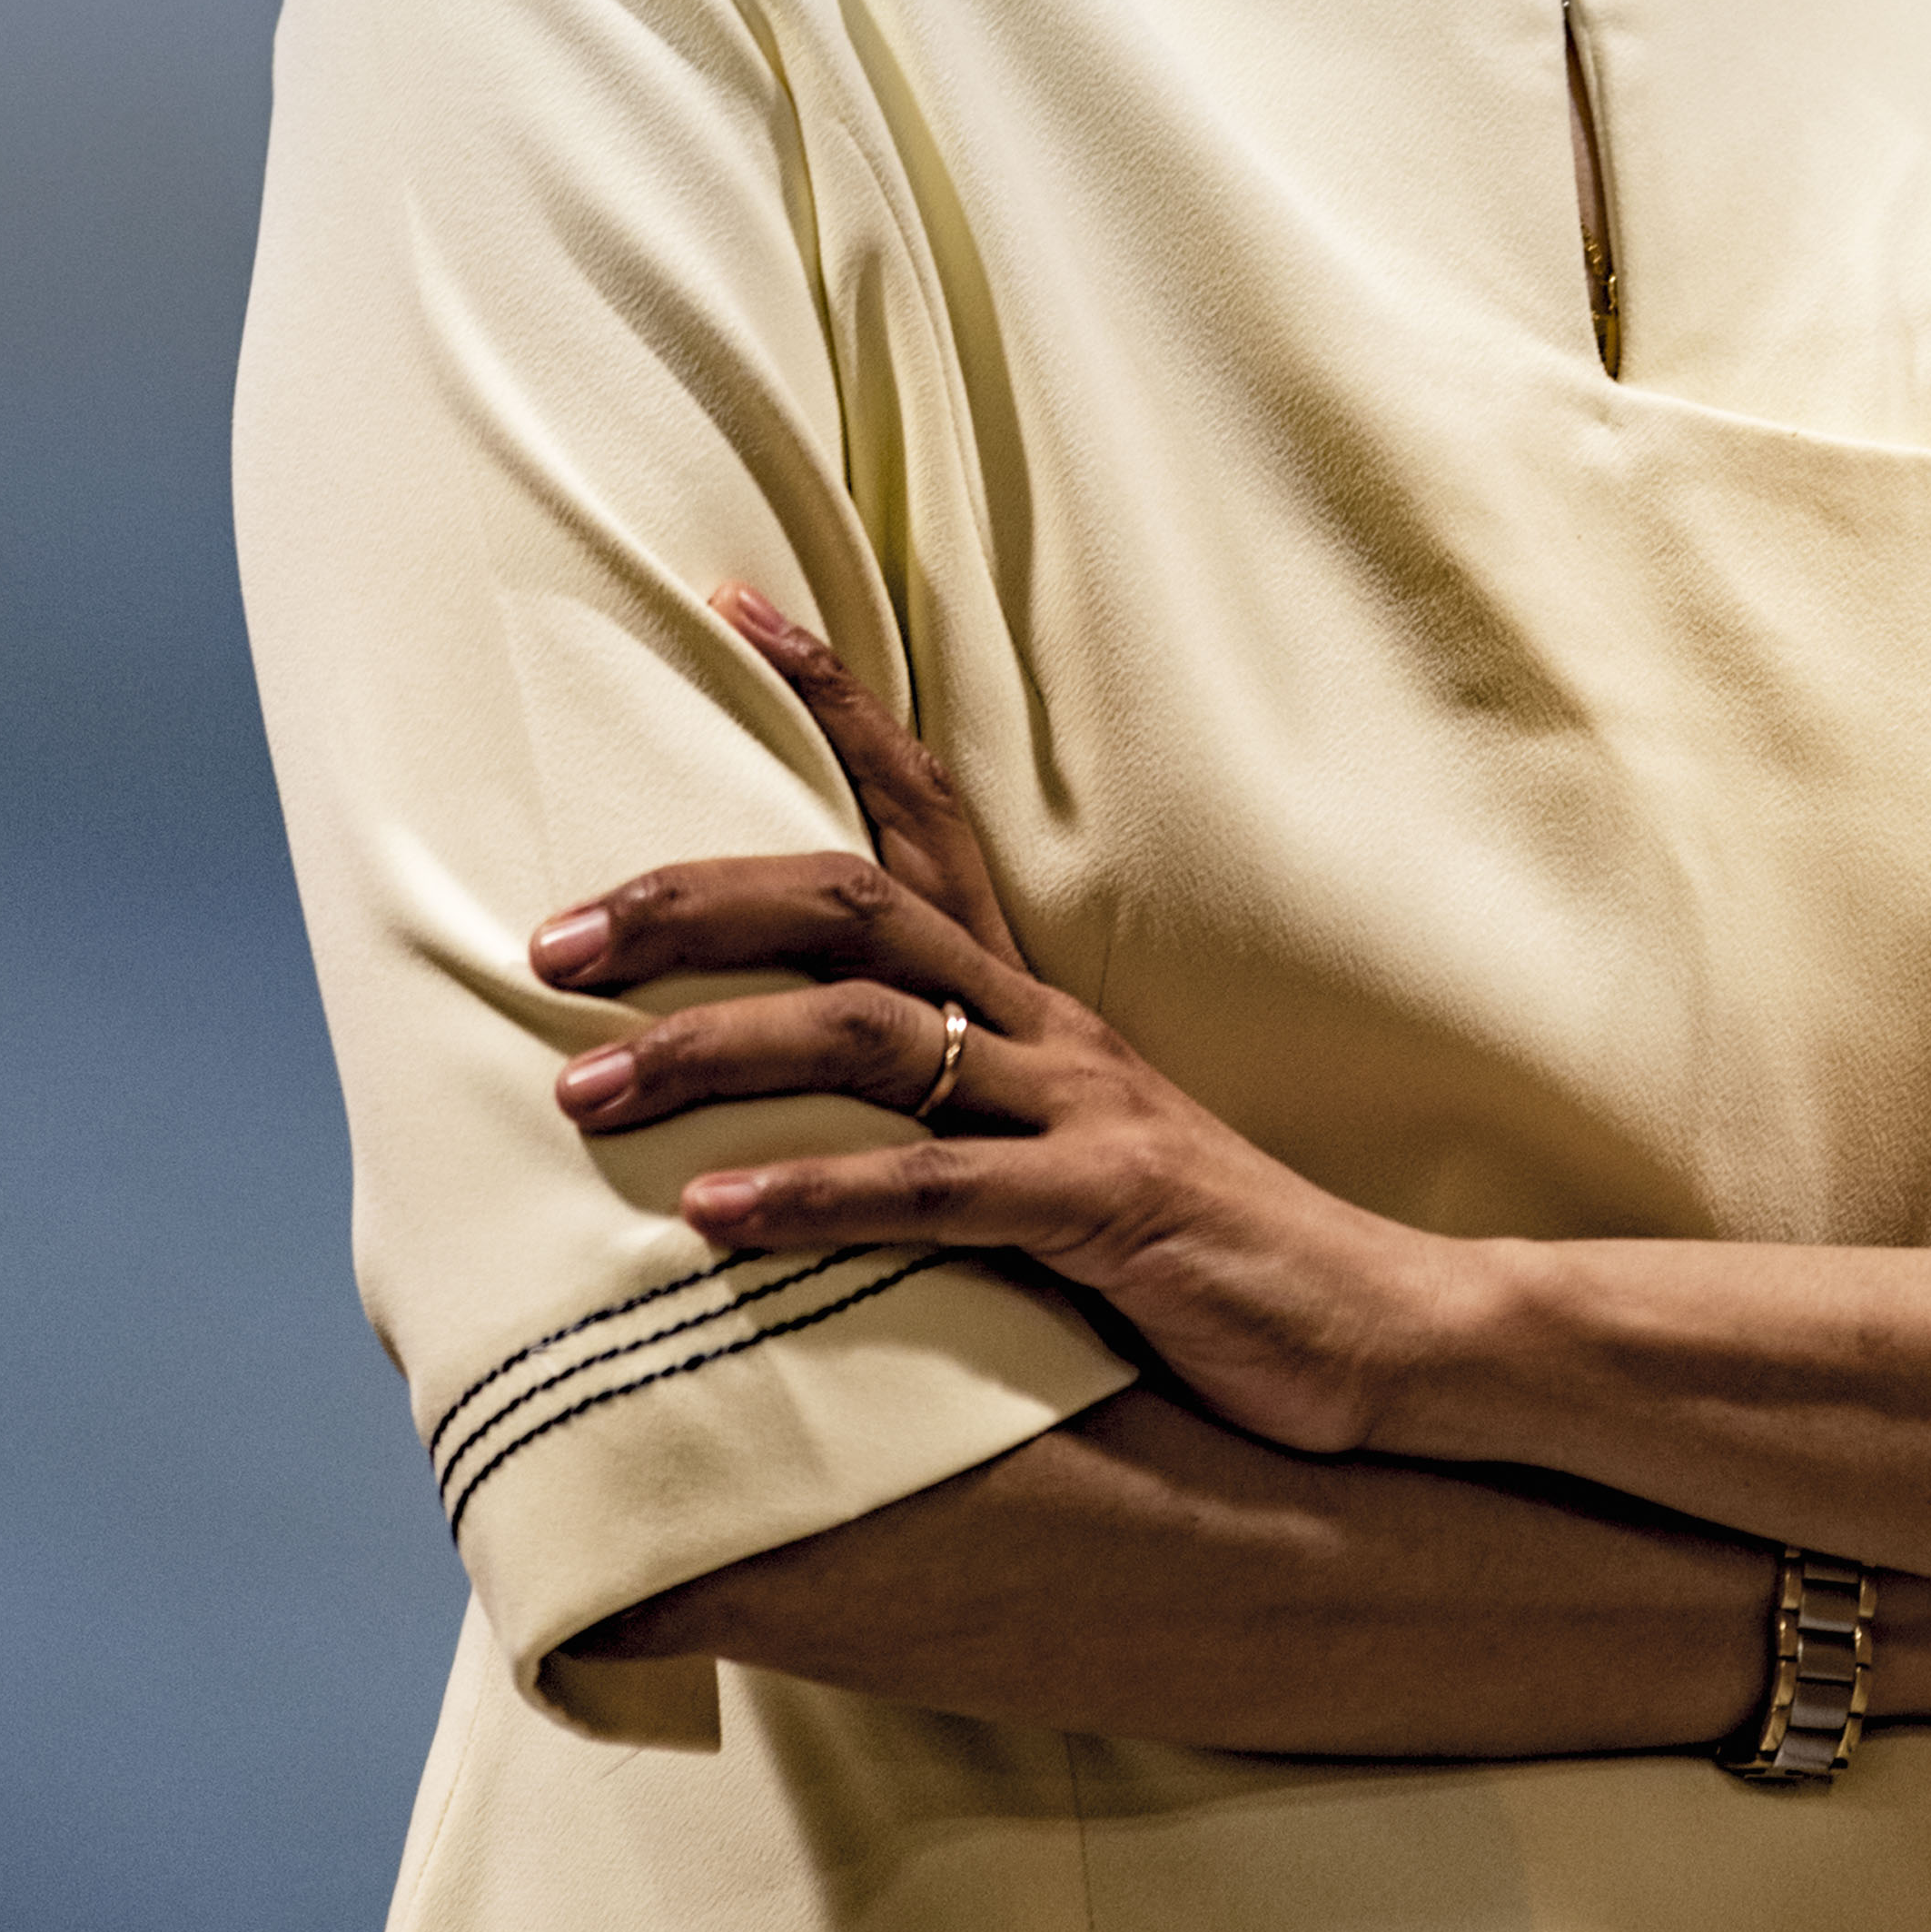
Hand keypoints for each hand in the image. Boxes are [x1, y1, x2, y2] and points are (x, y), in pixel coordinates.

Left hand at [538, 589, 1457, 1454]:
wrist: (1381, 1330)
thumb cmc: (1200, 1258)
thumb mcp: (1056, 1158)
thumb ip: (948, 1122)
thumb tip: (795, 1120)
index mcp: (1036, 998)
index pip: (921, 804)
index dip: (832, 694)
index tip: (729, 601)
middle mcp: (1050, 1024)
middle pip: (850, 902)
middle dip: (692, 903)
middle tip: (549, 936)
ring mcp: (1082, 1107)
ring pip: (869, 1035)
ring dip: (710, 1052)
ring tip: (582, 1087)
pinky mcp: (1107, 1208)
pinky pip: (936, 1192)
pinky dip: (816, 1195)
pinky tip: (713, 1215)